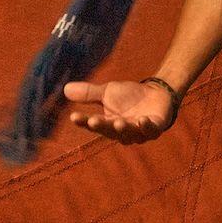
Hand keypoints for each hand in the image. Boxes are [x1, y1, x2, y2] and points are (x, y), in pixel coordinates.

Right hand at [63, 77, 177, 143]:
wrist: (156, 92)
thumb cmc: (129, 96)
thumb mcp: (107, 92)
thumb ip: (89, 93)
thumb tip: (66, 88)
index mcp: (107, 125)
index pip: (93, 124)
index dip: (83, 122)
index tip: (74, 116)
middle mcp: (121, 133)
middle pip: (109, 131)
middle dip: (102, 126)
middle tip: (93, 120)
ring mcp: (139, 132)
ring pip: (129, 134)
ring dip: (123, 129)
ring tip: (118, 122)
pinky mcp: (155, 128)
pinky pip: (151, 131)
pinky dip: (146, 127)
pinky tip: (142, 120)